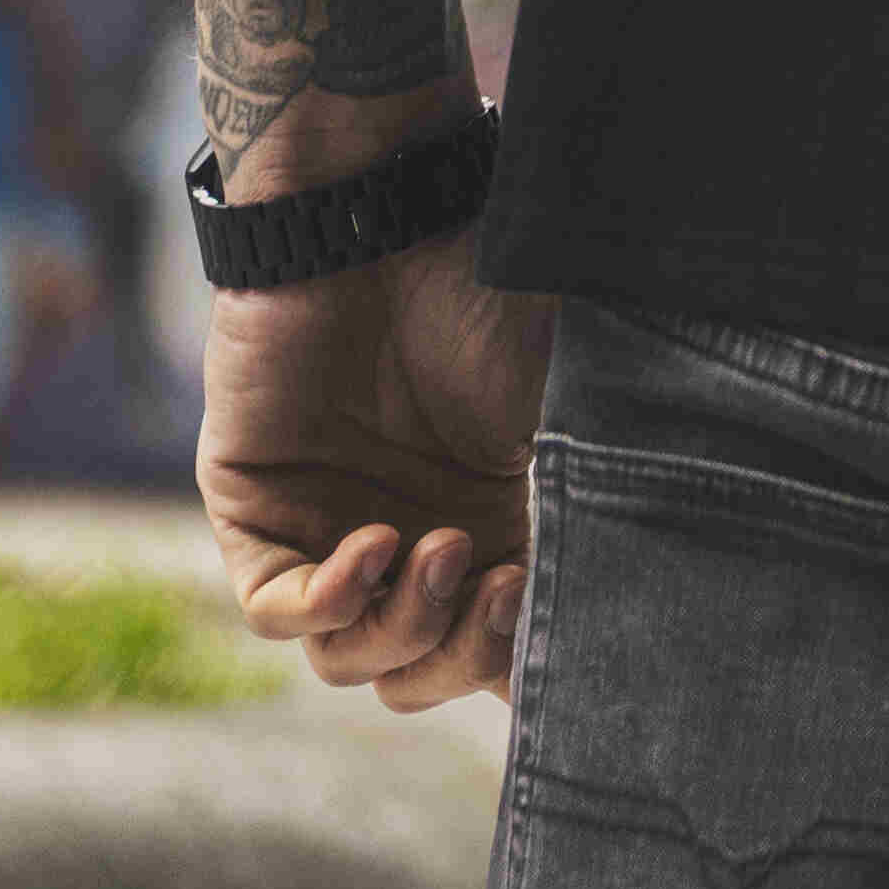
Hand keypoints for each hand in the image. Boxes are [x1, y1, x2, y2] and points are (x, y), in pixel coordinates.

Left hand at [196, 231, 556, 712]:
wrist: (387, 216)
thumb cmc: (483, 294)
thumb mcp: (563, 407)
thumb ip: (589, 505)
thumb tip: (633, 603)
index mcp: (483, 528)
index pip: (493, 649)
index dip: (521, 666)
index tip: (557, 634)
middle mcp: (403, 543)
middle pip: (423, 672)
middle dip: (465, 651)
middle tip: (501, 586)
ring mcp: (325, 533)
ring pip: (351, 656)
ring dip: (404, 624)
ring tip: (438, 548)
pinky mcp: (255, 513)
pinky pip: (276, 609)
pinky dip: (329, 600)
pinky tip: (373, 544)